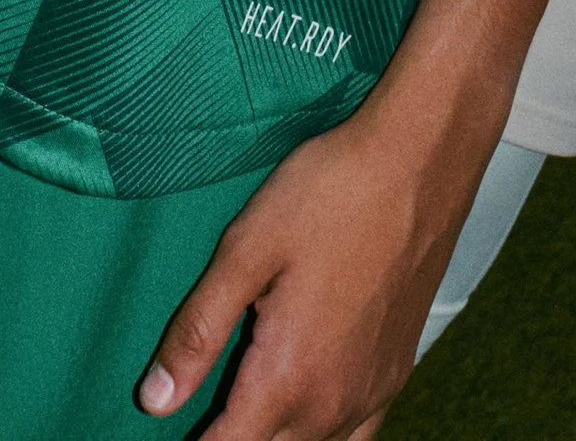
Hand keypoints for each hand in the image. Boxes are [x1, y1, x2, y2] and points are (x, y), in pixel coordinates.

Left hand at [135, 94, 490, 440]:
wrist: (420, 162)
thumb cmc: (331, 193)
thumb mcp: (247, 248)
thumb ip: (199, 331)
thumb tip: (155, 400)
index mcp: (288, 377)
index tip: (174, 427)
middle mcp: (332, 403)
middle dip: (233, 437)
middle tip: (206, 408)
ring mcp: (370, 393)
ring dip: (274, 438)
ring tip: (247, 406)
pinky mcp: (395, 374)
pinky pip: (356, 439)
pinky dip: (323, 438)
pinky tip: (308, 413)